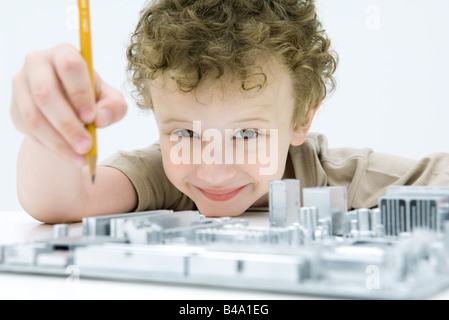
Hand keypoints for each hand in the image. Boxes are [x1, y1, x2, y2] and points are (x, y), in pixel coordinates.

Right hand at [10, 43, 126, 165]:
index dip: (79, 93)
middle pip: (46, 93)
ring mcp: (21, 85)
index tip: (91, 117)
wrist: (70, 112)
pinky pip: (28, 130)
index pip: (69, 66)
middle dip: (67, 124)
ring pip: (34, 116)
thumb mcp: (111, 101)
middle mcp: (37, 63)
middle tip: (87, 146)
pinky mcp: (14, 107)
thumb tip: (101, 118)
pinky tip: (69, 154)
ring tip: (81, 156)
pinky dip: (50, 146)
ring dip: (58, 141)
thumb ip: (114, 107)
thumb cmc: (94, 100)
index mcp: (65, 54)